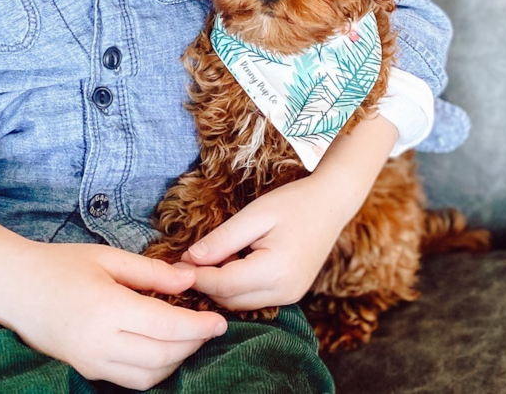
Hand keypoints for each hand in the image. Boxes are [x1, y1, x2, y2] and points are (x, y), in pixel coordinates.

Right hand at [0, 200, 226, 390]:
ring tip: (190, 337)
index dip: (199, 327)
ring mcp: (91, 362)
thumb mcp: (106, 257)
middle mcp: (100, 342)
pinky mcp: (86, 370)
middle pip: (163, 356)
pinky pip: (130, 380)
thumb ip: (150, 273)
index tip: (220, 320)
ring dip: (176, 361)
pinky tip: (162, 349)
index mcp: (107, 308)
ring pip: (149, 377)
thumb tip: (188, 282)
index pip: (166, 327)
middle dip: (193, 345)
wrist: (14, 287)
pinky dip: (154, 370)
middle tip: (210, 327)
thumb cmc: (60, 264)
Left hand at [180, 114, 398, 309]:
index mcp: (275, 272)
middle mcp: (284, 292)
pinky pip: (253, 298)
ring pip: (240, 303)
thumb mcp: (254, 215)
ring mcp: (290, 297)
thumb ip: (222, 239)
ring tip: (211, 256)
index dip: (195, 276)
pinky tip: (232, 262)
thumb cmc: (293, 203)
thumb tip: (190, 258)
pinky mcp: (291, 294)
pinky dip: (236, 286)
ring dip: (220, 286)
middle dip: (205, 282)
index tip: (174, 263)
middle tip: (187, 258)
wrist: (331, 204)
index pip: (222, 285)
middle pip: (229, 299)